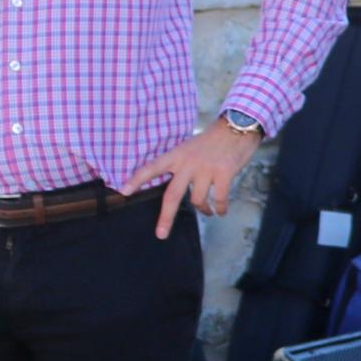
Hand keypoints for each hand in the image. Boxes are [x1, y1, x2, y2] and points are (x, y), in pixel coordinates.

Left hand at [127, 116, 258, 237]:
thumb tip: (177, 188)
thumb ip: (181, 164)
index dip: (137, 179)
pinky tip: (221, 211)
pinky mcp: (224, 173)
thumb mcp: (190, 147)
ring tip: (208, 212)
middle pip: (173, 194)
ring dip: (203, 210)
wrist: (237, 127)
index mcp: (177, 155)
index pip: (152, 167)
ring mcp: (206, 169)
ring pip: (198, 199)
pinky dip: (220, 208)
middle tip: (161, 234)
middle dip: (166, 217)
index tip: (123, 192)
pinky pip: (219, 198)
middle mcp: (188, 163)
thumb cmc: (213, 139)